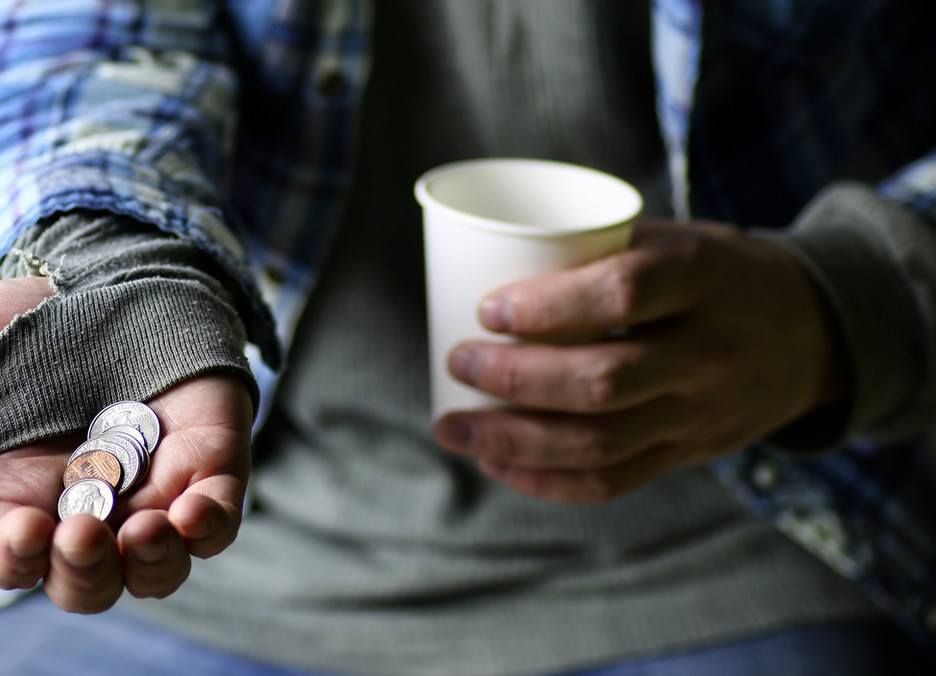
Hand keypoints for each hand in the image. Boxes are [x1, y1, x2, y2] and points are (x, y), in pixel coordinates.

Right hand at [0, 276, 252, 611]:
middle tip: (84, 531)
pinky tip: (197, 511)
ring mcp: (149, 492)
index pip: (11, 559)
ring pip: (156, 567)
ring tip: (145, 530)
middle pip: (86, 581)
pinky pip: (217, 518)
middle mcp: (82, 510)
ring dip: (153, 564)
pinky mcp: (203, 463)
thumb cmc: (11, 326)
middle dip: (85, 570)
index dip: (16, 557)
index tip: (27, 529)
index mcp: (13, 501)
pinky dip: (210, 525)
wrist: (95, 274)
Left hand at [432, 219, 848, 502]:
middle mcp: (707, 352)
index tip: (488, 309)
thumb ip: (600, 252)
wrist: (813, 333)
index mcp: (701, 278)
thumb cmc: (715, 274)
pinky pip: (614, 482)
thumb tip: (489, 264)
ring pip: (601, 443)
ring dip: (514, 442)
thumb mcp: (678, 240)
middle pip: (603, 381)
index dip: (548, 307)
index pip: (623, 295)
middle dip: (516, 380)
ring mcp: (699, 412)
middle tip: (458, 363)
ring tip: (452, 430)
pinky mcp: (688, 453)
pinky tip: (497, 466)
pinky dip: (547, 481)